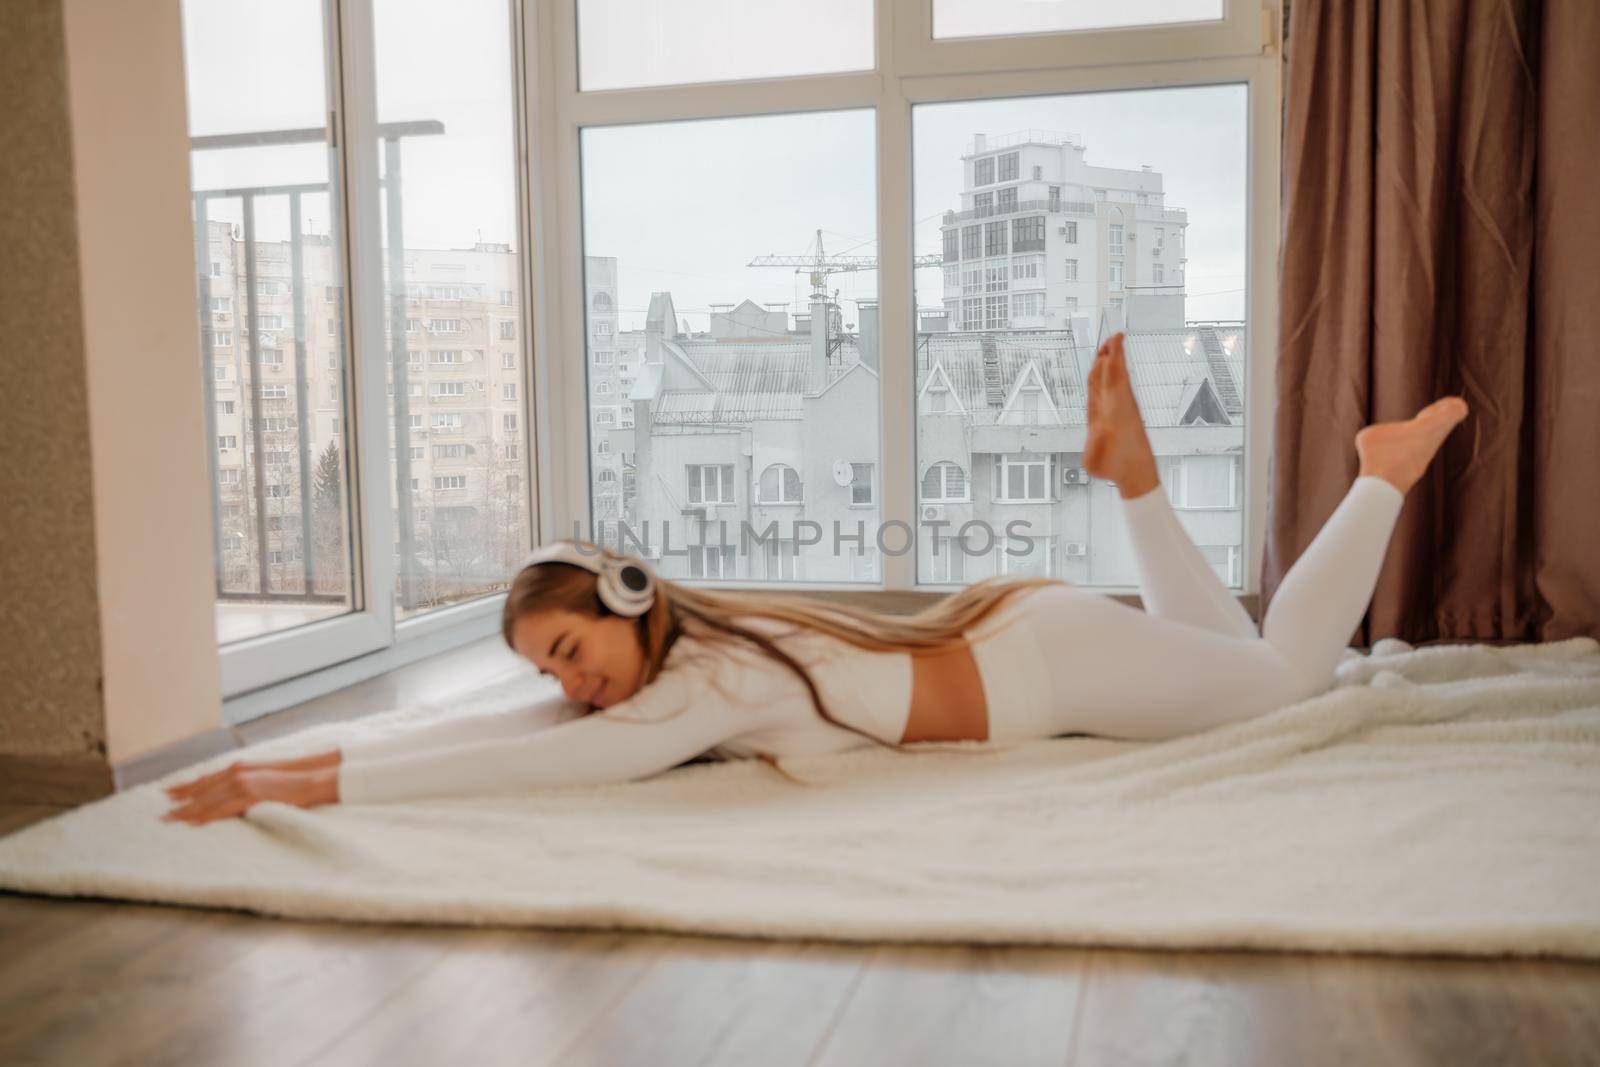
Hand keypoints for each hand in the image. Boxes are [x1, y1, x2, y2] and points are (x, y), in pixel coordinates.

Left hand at [161, 765, 337, 825]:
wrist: (312, 777)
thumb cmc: (291, 780)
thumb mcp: (263, 776)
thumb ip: (245, 782)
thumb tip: (231, 793)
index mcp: (239, 768)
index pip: (205, 779)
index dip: (185, 787)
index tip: (168, 794)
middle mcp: (237, 773)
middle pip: (201, 790)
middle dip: (179, 802)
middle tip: (161, 814)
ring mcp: (243, 784)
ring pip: (208, 800)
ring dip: (187, 811)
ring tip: (169, 821)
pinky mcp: (251, 796)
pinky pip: (223, 809)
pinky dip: (206, 816)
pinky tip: (194, 823)